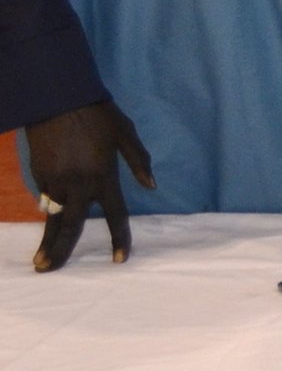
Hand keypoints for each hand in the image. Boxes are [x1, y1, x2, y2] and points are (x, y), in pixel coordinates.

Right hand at [25, 99, 153, 271]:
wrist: (58, 99)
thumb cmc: (98, 115)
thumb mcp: (126, 133)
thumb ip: (139, 161)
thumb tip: (152, 186)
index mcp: (105, 177)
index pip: (115, 216)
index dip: (118, 239)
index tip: (119, 260)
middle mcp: (79, 185)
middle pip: (71, 227)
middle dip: (62, 251)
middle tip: (50, 271)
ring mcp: (56, 182)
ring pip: (52, 219)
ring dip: (46, 241)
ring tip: (40, 262)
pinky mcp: (40, 175)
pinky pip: (46, 200)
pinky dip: (46, 214)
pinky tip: (45, 225)